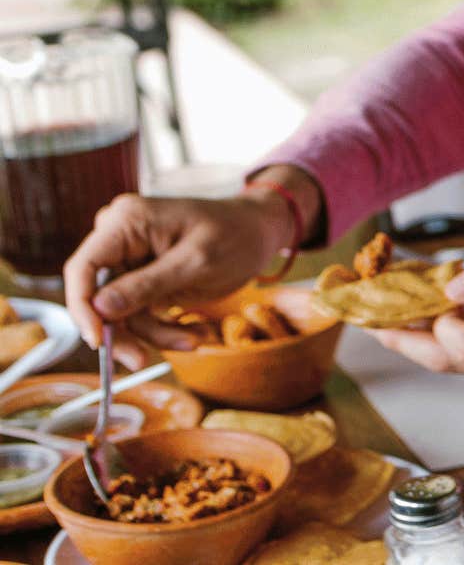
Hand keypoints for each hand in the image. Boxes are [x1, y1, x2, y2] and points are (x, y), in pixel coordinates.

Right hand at [63, 188, 294, 357]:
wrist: (260, 233)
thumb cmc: (237, 235)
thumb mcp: (197, 262)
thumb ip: (148, 284)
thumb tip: (100, 307)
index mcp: (126, 222)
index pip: (83, 268)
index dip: (82, 307)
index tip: (97, 342)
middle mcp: (119, 238)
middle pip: (98, 296)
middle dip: (123, 330)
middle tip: (140, 361)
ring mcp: (130, 259)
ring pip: (120, 312)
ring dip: (153, 333)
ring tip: (194, 340)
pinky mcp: (142, 279)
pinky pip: (139, 313)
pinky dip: (163, 328)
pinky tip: (194, 333)